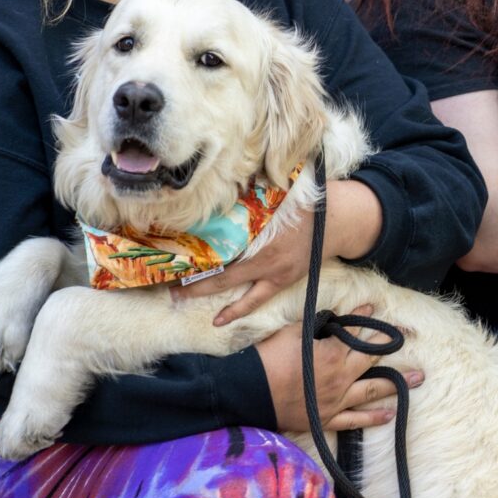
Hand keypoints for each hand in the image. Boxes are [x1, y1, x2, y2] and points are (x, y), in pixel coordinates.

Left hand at [173, 180, 382, 325]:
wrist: (335, 221)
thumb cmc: (303, 201)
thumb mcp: (276, 188)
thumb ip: (250, 187)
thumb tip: (222, 177)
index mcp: (257, 226)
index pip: (215, 237)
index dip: (191, 242)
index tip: (167, 244)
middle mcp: (261, 250)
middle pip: (216, 262)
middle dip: (189, 271)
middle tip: (162, 277)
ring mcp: (271, 269)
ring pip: (230, 284)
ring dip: (202, 290)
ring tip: (176, 295)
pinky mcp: (280, 280)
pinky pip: (254, 300)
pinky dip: (236, 311)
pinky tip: (218, 321)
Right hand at [255, 307, 423, 432]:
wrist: (247, 393)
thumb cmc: (268, 358)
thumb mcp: (294, 332)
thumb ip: (319, 325)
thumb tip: (335, 319)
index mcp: (333, 353)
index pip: (359, 333)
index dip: (370, 320)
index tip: (378, 308)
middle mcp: (341, 378)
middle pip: (373, 358)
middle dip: (394, 345)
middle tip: (412, 335)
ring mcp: (336, 401)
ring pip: (373, 390)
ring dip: (398, 383)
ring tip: (418, 378)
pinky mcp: (326, 419)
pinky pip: (355, 420)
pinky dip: (373, 417)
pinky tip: (390, 414)